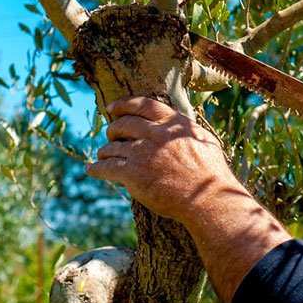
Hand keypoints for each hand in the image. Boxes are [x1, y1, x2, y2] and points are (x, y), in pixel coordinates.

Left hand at [85, 96, 244, 222]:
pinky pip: (106, 167)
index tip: (112, 107)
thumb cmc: (212, 173)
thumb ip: (187, 131)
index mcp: (173, 123)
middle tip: (110, 134)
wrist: (207, 198)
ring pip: (112, 147)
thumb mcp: (206, 141)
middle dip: (113, 129)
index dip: (123, 104)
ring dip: (105, 151)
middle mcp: (155, 133)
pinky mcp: (132, 173)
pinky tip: (91, 169)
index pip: (143, 105)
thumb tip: (180, 125)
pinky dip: (96, 168)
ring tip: (102, 155)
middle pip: (123, 124)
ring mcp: (142, 153)